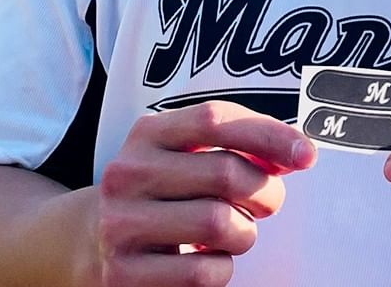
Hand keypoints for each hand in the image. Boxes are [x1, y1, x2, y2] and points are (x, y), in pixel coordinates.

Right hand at [92, 100, 315, 285]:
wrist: (83, 241)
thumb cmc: (159, 189)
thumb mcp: (183, 153)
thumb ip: (234, 145)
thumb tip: (298, 152)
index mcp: (148, 133)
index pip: (215, 118)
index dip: (269, 133)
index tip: (307, 154)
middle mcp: (128, 174)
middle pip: (226, 173)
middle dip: (265, 191)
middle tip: (268, 202)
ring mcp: (121, 226)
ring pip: (221, 224)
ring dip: (245, 233)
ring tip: (235, 232)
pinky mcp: (123, 277)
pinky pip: (204, 274)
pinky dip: (223, 269)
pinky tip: (208, 261)